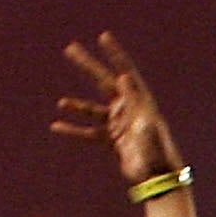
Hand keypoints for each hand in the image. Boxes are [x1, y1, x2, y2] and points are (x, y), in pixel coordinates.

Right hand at [53, 32, 182, 183]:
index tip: (103, 37)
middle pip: (102, 81)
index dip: (114, 53)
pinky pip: (89, 133)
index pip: (124, 70)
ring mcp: (119, 124)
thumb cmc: (157, 153)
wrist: (158, 179)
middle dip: (87, 65)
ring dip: (77, 106)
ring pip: (93, 110)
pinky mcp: (113, 141)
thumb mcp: (146, 125)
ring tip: (62, 103)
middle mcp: (127, 109)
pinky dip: (74, 131)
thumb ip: (133, 99)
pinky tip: (57, 127)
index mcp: (139, 102)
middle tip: (70, 48)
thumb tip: (122, 77)